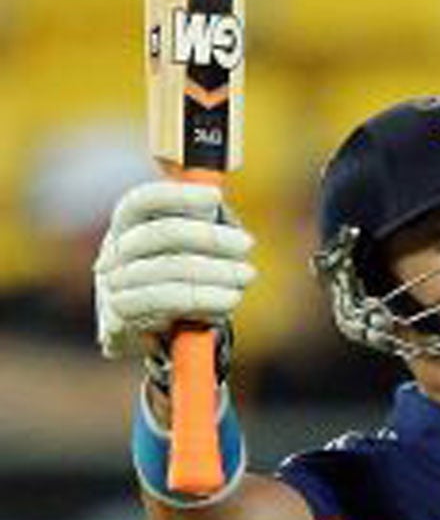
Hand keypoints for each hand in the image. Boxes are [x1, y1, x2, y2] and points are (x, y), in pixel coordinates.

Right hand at [93, 180, 252, 359]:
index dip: (177, 195)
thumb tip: (223, 180)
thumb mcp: (191, 248)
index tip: (215, 195)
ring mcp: (112, 287)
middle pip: (159, 234)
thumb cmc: (180, 282)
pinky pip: (166, 304)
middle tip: (247, 243)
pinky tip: (229, 299)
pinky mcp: (120, 320)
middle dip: (209, 236)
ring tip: (247, 274)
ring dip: (216, 272)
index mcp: (126, 228)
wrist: (152, 338)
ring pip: (167, 271)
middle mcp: (113, 253)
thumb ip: (201, 218)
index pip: (141, 201)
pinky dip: (204, 300)